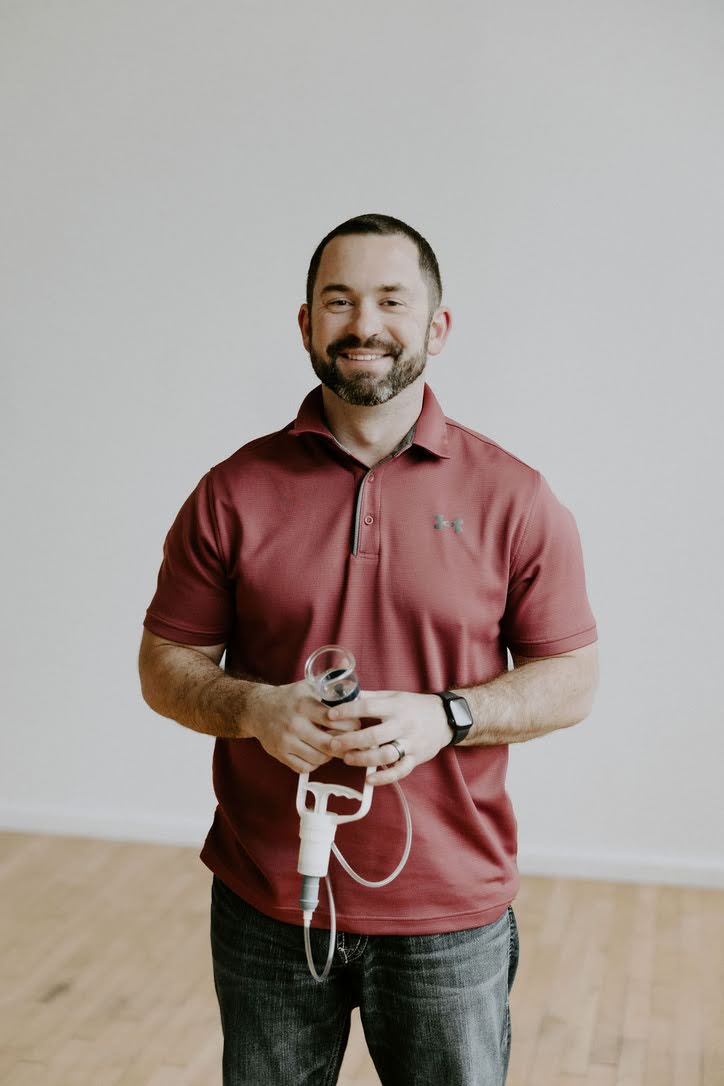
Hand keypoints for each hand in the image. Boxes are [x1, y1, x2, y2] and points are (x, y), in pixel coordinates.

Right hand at [251, 680, 361, 774]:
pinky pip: (304, 767)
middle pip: (329, 744)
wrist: (257, 708)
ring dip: (331, 756)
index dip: (350, 725)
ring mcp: (286, 741)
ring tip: (334, 747)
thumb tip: (346, 663)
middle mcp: (294, 724)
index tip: (356, 724)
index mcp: (304, 705)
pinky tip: (318, 754)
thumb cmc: (289, 698)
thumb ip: (329, 678)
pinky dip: (315, 764)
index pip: (334, 719)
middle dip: (345, 745)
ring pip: (318, 759)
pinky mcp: (279, 754)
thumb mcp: (308, 685)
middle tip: (352, 742)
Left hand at [325, 691, 450, 784]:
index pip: (368, 707)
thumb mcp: (393, 696)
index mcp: (396, 706)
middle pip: (374, 735)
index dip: (348, 711)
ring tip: (347, 758)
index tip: (331, 715)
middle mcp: (404, 724)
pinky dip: (384, 777)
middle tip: (333, 744)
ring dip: (363, 759)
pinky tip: (369, 778)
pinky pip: (400, 770)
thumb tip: (344, 695)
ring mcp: (411, 742)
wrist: (444, 718)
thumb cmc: (413, 706)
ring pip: (386, 755)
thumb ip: (370, 698)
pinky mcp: (416, 758)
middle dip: (350, 741)